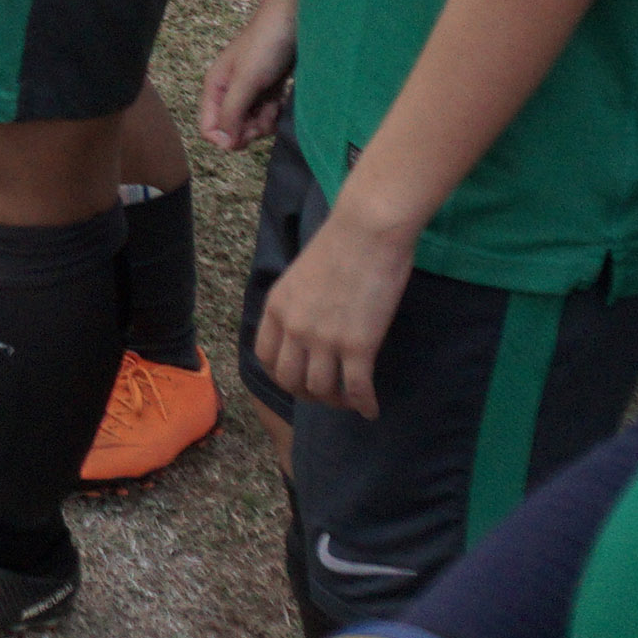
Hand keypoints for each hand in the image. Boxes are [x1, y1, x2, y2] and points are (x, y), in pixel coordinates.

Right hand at [200, 0, 301, 151]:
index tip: (247, 135)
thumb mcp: (246, 80)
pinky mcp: (269, 88)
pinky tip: (281, 101)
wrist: (295, 17)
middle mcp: (229, 90)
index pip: (209, 127)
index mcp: (215, 87)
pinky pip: (267, 113)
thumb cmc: (266, 43)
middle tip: (265, 117)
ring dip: (264, 121)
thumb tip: (223, 144)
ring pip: (251, 123)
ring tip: (275, 105)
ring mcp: (250, 90)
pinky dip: (275, 113)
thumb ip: (232, 112)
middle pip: (232, 128)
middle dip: (249, 130)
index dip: (226, 138)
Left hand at [254, 203, 415, 419]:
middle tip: (326, 394)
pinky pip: (357, 388)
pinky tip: (371, 408)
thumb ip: (297, 304)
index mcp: (276, 308)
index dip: (281, 375)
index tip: (298, 380)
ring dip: (336, 401)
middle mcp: (294, 328)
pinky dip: (364, 404)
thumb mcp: (300, 275)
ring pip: (321, 389)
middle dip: (307, 394)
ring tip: (350, 400)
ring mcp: (325, 339)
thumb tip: (307, 325)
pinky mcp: (358, 345)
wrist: (368, 229)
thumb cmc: (341, 243)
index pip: (266, 357)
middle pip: (290, 380)